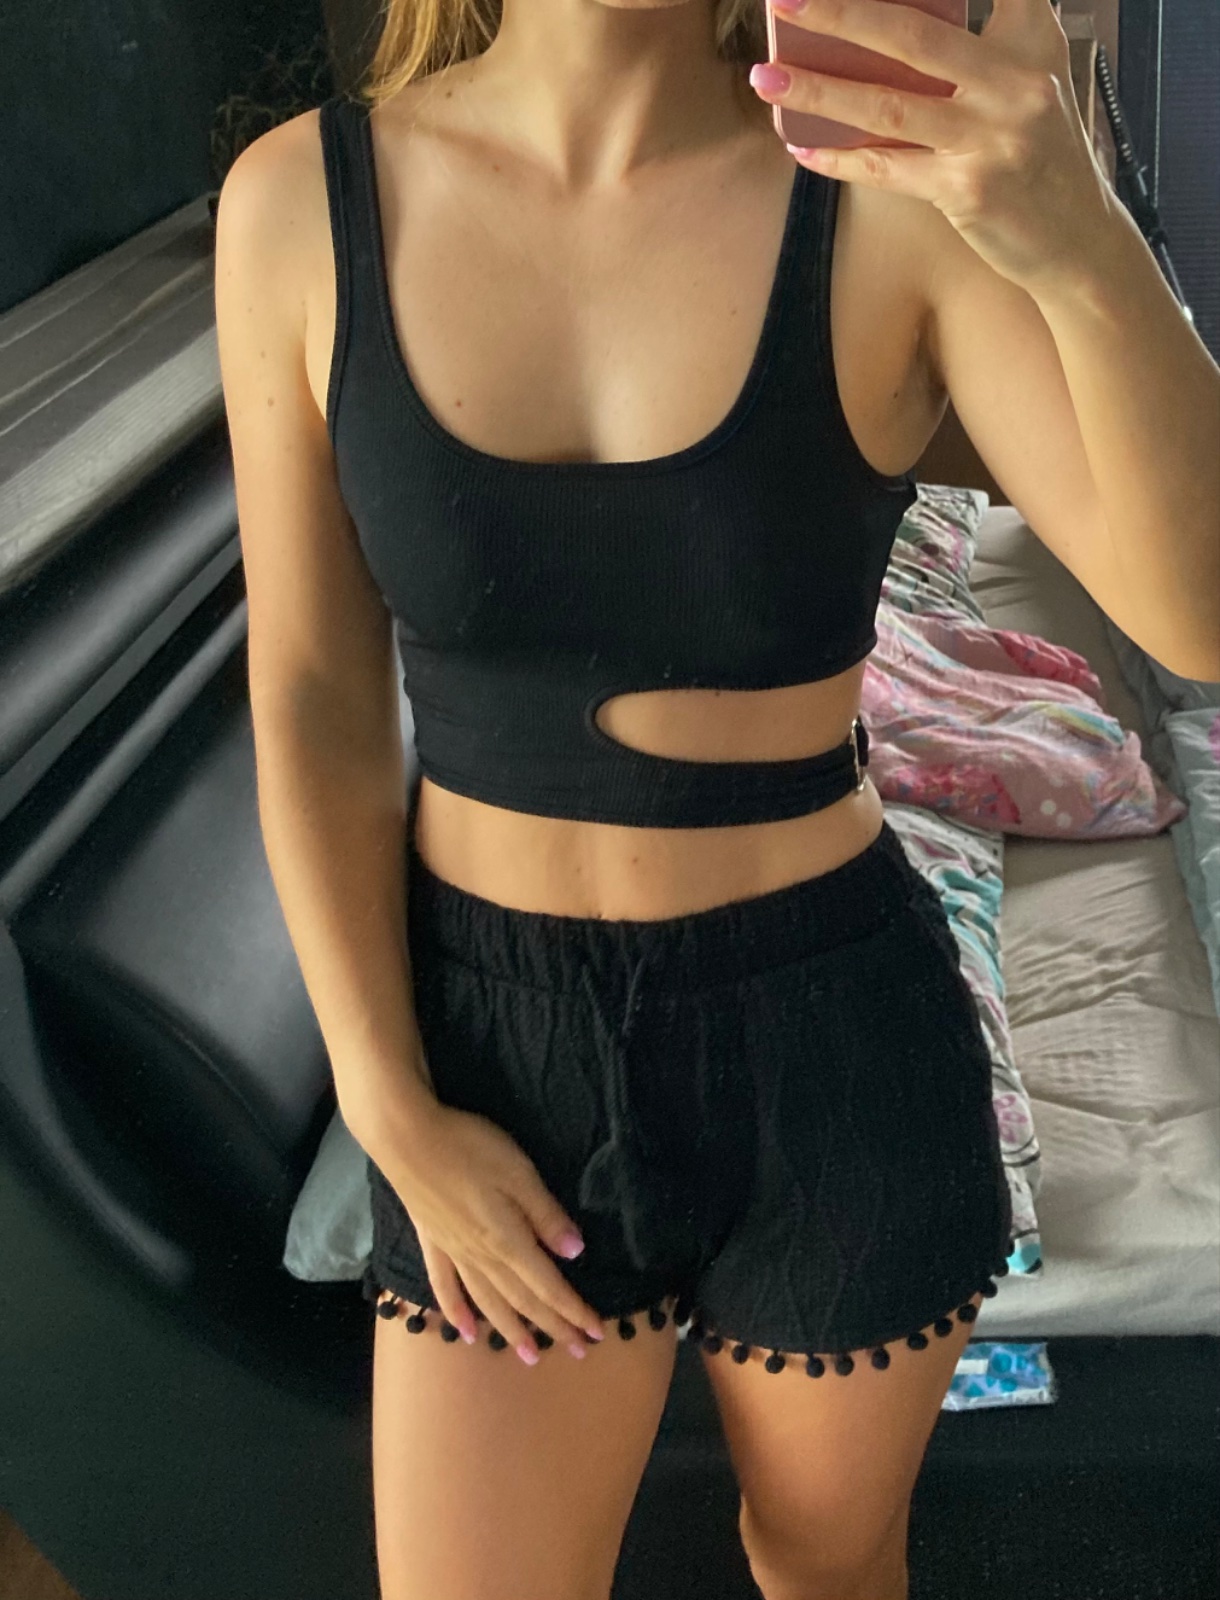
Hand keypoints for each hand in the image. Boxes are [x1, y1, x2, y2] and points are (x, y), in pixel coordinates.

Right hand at [363, 1098, 607, 1364]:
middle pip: (523, 1301)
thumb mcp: (519, 1173)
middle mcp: (482, 1257)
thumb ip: (545, 1214)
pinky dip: (457, 1313)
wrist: (407, 1139)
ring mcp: (454, 1253)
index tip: (597, 1334)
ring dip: (512, 1330)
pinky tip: (465, 1333)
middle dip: (553, 1327)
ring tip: (530, 1357)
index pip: (548, 1286)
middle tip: (577, 1352)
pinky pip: (445, 1288)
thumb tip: (575, 1253)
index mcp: (508, 1241)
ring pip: (488, 1302)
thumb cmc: (470, 1148)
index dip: (573, 1311)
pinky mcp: (431, 1242)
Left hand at [751, 0, 1116, 292]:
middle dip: (842, 13)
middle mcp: (1015, 82)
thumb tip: (882, 39)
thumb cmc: (1040, 158)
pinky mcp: (967, 191)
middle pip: (913, 36)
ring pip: (887, 105)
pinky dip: (840, 160)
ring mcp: (991, 138)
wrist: (1080, 243)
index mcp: (1032, 41)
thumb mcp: (1028, 87)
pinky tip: (803, 149)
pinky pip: (888, 169)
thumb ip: (977, 55)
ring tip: (766, 78)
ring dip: (818, 91)